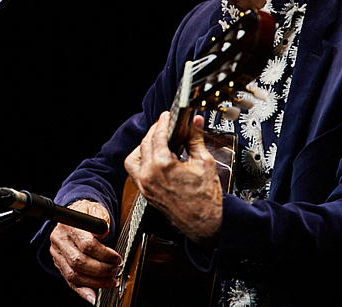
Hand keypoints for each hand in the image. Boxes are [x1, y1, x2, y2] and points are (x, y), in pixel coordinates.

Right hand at [49, 200, 121, 304]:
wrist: (74, 216)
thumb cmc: (86, 213)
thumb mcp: (95, 208)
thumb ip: (100, 216)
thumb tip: (104, 230)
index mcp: (68, 225)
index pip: (86, 245)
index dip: (104, 254)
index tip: (117, 258)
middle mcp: (59, 240)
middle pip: (79, 262)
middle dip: (101, 270)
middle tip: (116, 270)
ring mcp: (57, 253)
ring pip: (74, 274)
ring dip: (95, 282)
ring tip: (111, 280)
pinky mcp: (58, 264)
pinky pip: (69, 281)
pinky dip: (83, 291)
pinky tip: (94, 296)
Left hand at [124, 111, 221, 243]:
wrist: (206, 224)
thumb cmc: (207, 199)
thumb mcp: (204, 162)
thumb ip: (195, 139)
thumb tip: (194, 123)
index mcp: (162, 165)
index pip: (157, 135)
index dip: (163, 122)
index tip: (167, 116)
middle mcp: (149, 176)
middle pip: (144, 143)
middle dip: (154, 132)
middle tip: (166, 126)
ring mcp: (145, 185)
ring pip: (134, 157)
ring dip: (143, 146)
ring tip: (157, 141)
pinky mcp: (146, 193)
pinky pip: (135, 172)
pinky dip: (141, 162)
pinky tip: (153, 158)